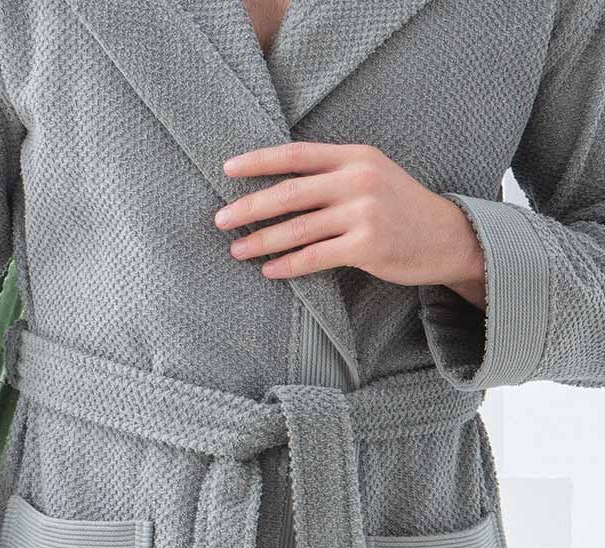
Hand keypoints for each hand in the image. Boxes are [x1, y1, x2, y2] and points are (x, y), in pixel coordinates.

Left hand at [215, 142, 486, 309]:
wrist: (448, 237)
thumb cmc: (401, 208)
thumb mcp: (372, 175)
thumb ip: (333, 174)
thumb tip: (279, 187)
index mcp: (355, 157)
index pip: (296, 155)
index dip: (259, 161)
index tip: (227, 170)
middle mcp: (358, 180)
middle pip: (290, 193)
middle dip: (249, 207)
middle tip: (220, 220)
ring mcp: (364, 213)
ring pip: (298, 228)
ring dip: (262, 241)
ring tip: (237, 251)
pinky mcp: (367, 247)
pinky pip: (315, 257)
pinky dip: (288, 265)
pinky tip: (269, 270)